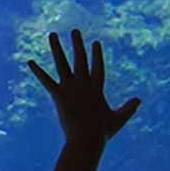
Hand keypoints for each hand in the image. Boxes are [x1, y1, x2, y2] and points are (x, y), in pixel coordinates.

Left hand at [28, 29, 141, 148]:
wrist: (86, 139)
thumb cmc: (102, 132)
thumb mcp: (118, 119)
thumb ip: (129, 108)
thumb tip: (139, 100)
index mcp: (97, 88)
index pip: (97, 67)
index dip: (96, 55)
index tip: (95, 43)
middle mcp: (83, 84)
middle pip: (80, 59)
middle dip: (78, 44)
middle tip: (75, 31)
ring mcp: (70, 88)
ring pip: (62, 63)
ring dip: (56, 48)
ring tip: (52, 35)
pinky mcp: (58, 95)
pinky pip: (46, 81)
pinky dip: (38, 71)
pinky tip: (30, 61)